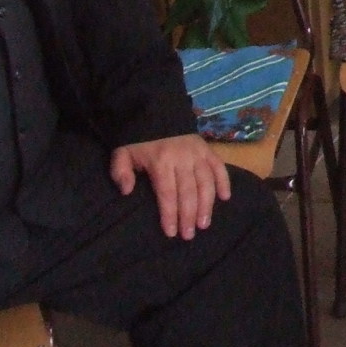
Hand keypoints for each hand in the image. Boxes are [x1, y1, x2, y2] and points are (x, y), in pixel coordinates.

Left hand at [110, 133, 231, 239]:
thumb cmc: (139, 139)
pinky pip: (219, 166)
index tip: (171, 232)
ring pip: (206, 182)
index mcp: (161, 161)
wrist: (156, 112)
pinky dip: (224, 181)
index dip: (170, 214)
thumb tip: (127, 192)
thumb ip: (120, 171)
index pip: (167, 193)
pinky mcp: (207, 149)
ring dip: (206, 204)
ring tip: (205, 224)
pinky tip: (225, 198)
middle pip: (188, 191)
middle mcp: (182, 158)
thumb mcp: (122, 152)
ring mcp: (197, 153)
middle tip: (189, 235)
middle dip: (189, 215)